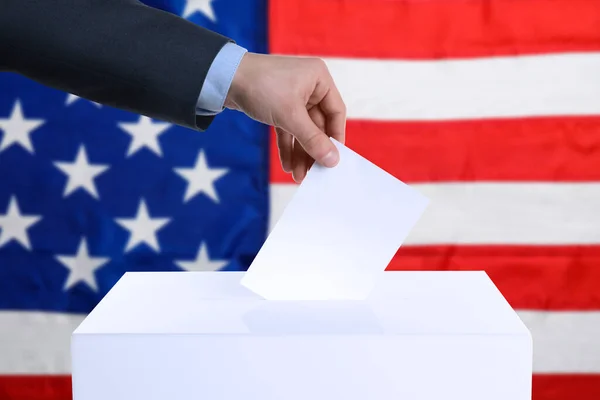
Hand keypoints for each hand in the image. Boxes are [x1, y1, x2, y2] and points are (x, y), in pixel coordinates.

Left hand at [224, 52, 346, 182]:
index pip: (336, 113)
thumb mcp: (290, 116)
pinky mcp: (278, 106)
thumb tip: (333, 160)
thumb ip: (313, 140)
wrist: (223, 78)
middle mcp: (309, 86)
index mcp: (319, 79)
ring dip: (300, 153)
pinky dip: (287, 146)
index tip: (333, 160)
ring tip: (298, 175)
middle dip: (313, 151)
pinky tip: (287, 165)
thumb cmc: (261, 86)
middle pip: (318, 126)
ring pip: (302, 130)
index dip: (335, 138)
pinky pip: (288, 129)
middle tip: (312, 174)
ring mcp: (294, 96)